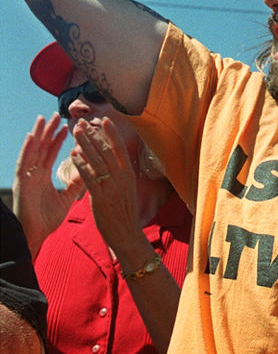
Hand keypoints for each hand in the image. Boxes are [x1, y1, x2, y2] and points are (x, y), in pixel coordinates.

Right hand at [13, 114, 81, 255]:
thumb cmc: (47, 218)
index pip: (52, 153)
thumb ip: (76, 184)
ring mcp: (26, 176)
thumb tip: (90, 171)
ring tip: (44, 118)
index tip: (68, 126)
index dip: (59, 140)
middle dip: (49, 131)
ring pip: (33, 151)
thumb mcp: (66, 197)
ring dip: (38, 134)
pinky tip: (31, 136)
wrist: (35, 235)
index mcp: (43, 175)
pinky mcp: (21, 182)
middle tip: (57, 115)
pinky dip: (27, 149)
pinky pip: (24, 162)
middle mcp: (33, 173)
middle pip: (42, 148)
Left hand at [70, 118, 144, 257]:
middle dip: (94, 135)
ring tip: (76, 133)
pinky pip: (90, 177)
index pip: (120, 149)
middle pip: (107, 151)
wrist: (126, 233)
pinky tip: (73, 155)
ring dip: (86, 145)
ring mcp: (112, 187)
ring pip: (98, 161)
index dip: (112, 133)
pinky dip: (82, 164)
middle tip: (83, 123)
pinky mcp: (101, 197)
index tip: (104, 120)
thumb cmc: (124, 212)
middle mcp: (122, 178)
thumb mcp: (126, 189)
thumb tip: (112, 159)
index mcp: (129, 174)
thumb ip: (119, 174)